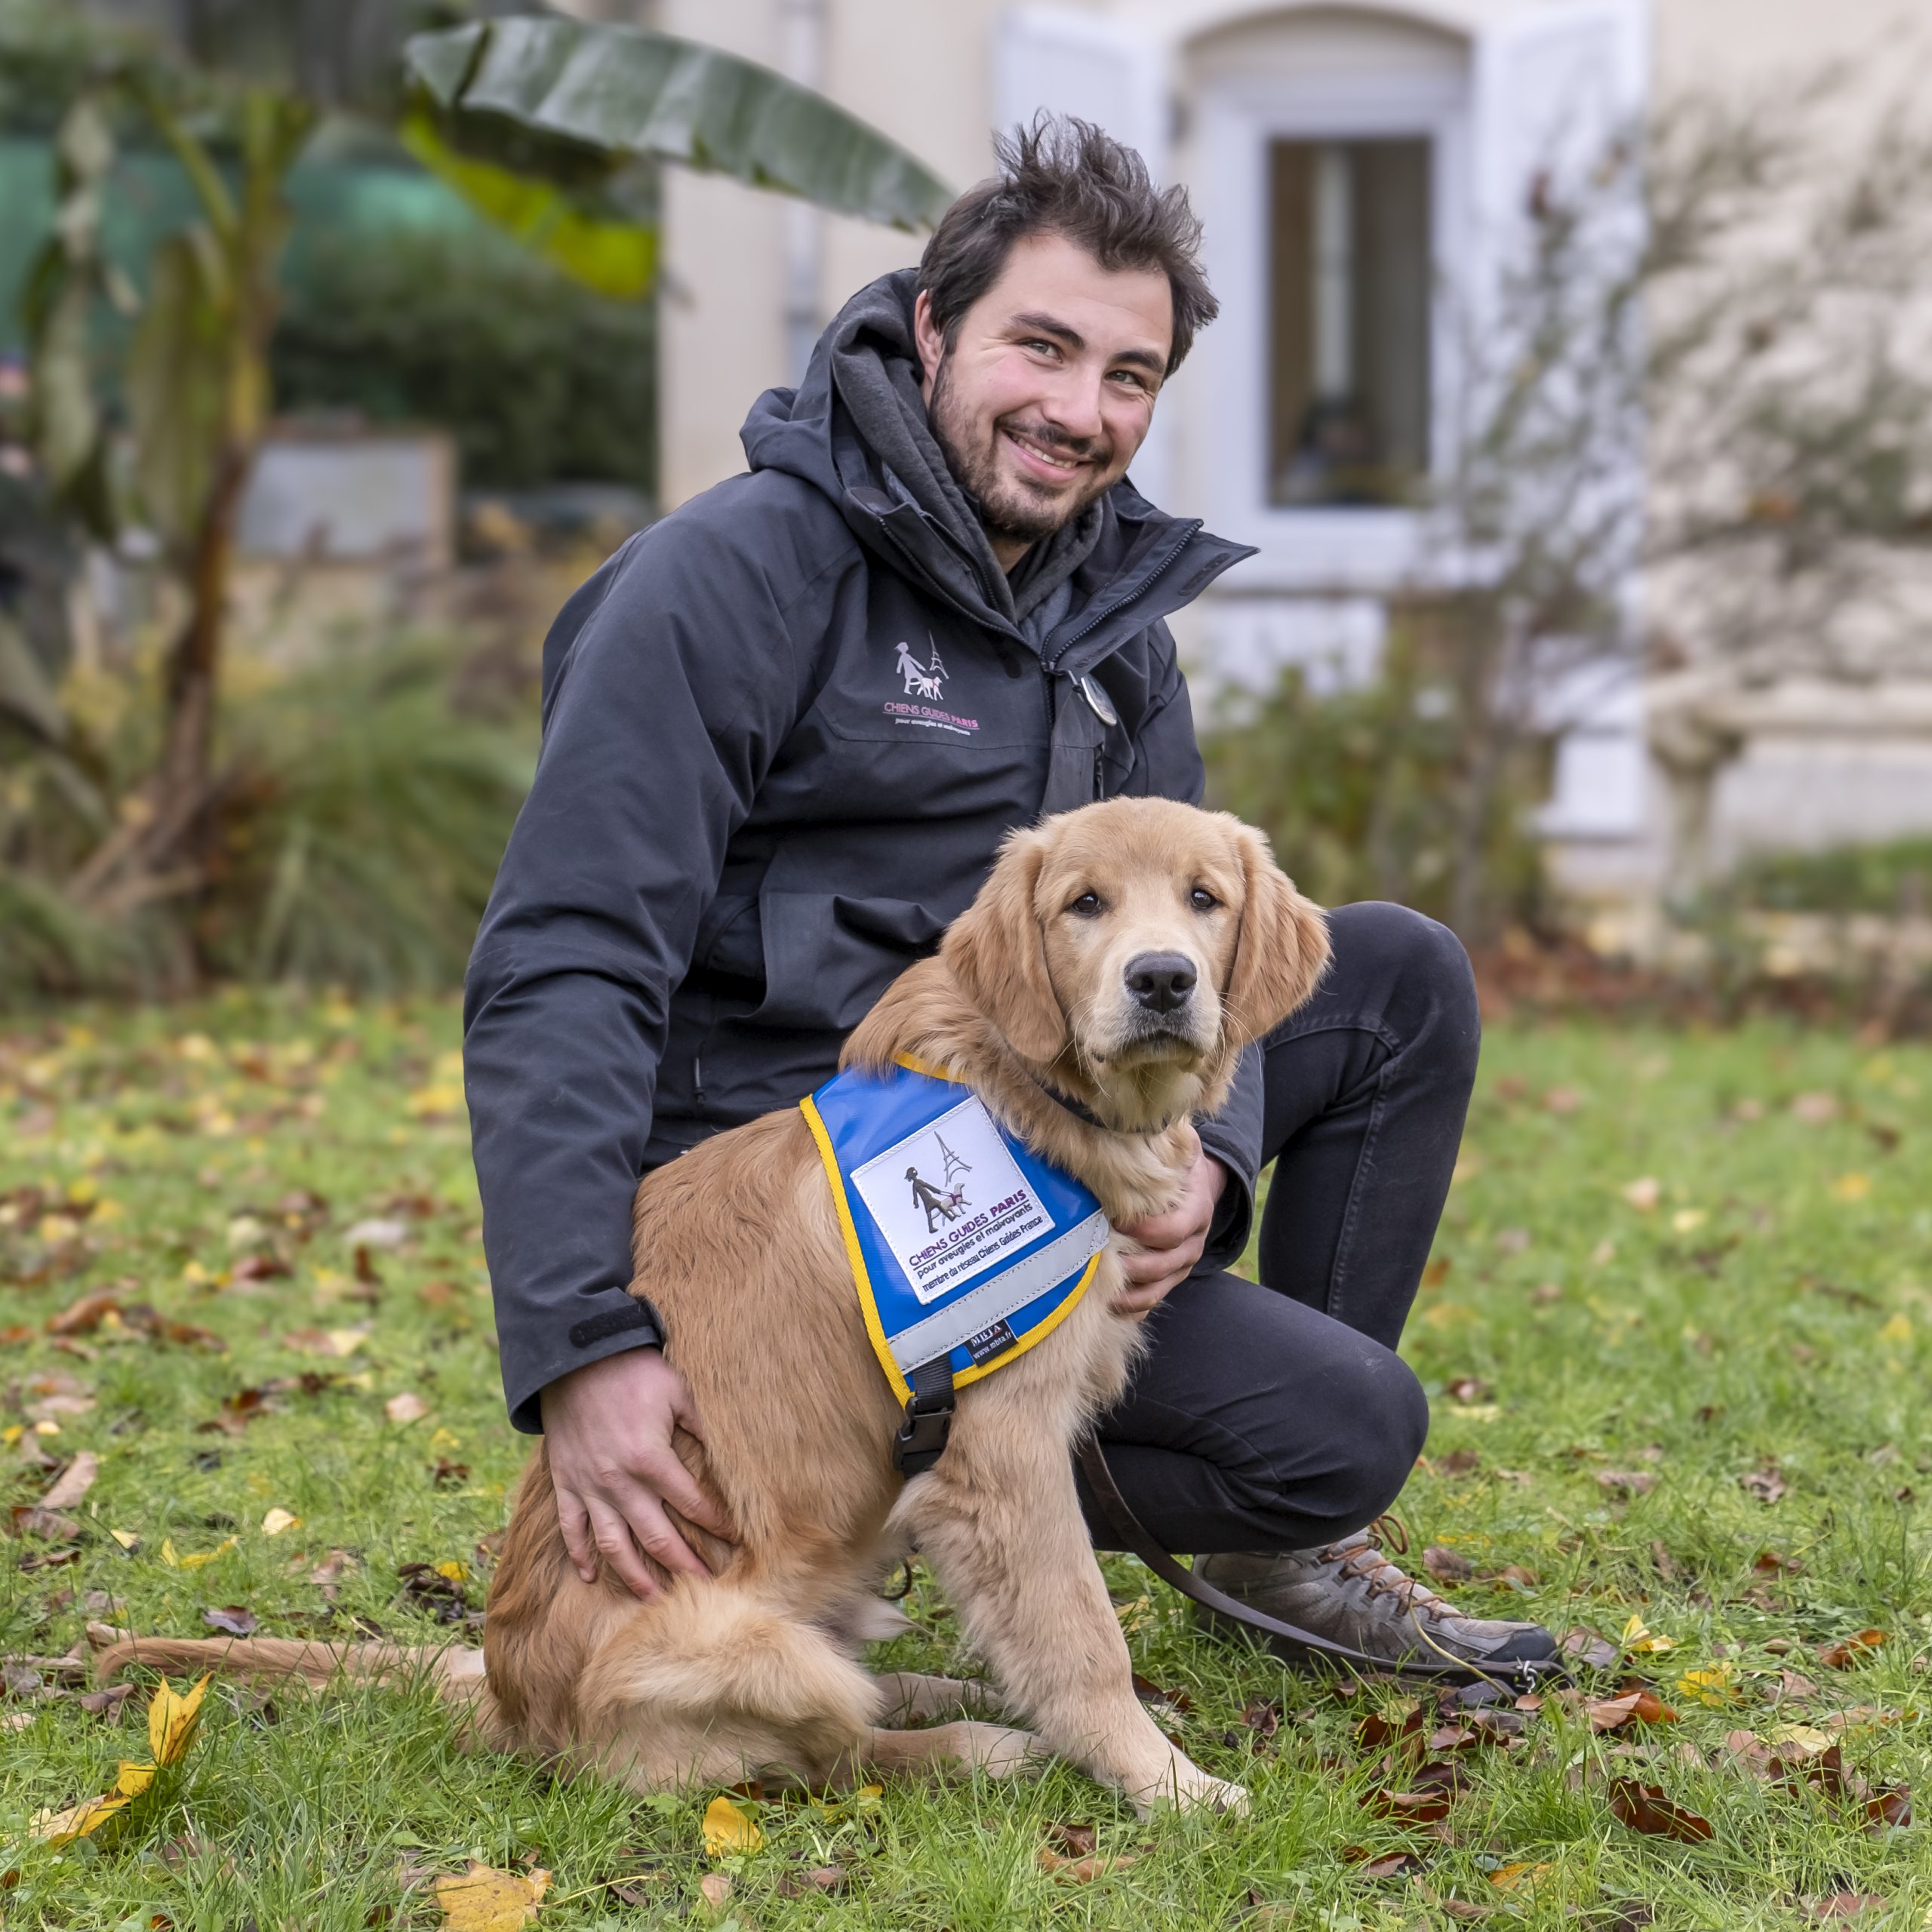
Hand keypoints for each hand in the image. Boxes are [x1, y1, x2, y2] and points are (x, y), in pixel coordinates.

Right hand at [540, 1346, 735, 1598]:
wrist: (574, 1358)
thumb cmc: (633, 1371)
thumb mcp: (678, 1391)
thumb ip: (703, 1425)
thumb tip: (730, 1453)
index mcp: (651, 1460)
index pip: (693, 1504)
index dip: (718, 1525)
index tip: (736, 1540)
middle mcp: (619, 1482)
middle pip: (657, 1537)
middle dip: (684, 1565)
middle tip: (705, 1587)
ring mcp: (589, 1486)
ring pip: (613, 1545)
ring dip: (635, 1575)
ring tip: (654, 1598)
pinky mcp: (565, 1483)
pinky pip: (571, 1529)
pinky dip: (580, 1555)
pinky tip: (592, 1577)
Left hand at [1112, 1150, 1227, 1315]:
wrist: (1195, 1185)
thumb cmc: (1177, 1164)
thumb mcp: (1180, 1147)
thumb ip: (1164, 1142)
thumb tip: (1132, 1126)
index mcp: (1197, 1211)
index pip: (1175, 1229)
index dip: (1146, 1230)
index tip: (1115, 1222)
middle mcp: (1193, 1242)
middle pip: (1165, 1264)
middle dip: (1132, 1265)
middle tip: (1098, 1260)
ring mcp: (1182, 1265)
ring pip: (1159, 1288)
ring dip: (1128, 1293)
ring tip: (1097, 1291)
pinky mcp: (1169, 1278)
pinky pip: (1153, 1301)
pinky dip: (1132, 1307)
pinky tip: (1108, 1306)